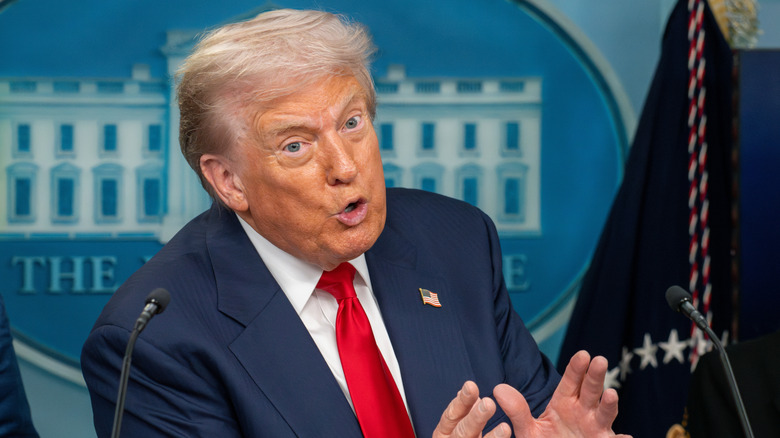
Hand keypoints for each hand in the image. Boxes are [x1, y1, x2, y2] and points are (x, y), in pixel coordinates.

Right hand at [432, 381, 510, 437]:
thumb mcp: (462, 427)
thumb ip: (466, 412)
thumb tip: (471, 394)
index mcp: (445, 433)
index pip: (452, 415)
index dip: (461, 401)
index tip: (471, 386)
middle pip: (462, 432)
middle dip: (475, 418)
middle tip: (488, 404)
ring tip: (505, 428)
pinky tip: (506, 436)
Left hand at [494, 350, 630, 436]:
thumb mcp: (528, 430)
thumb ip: (517, 410)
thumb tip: (498, 389)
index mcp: (565, 403)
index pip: (571, 382)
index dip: (576, 368)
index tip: (582, 354)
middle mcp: (583, 412)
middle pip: (590, 390)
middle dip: (595, 376)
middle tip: (599, 360)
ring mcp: (595, 429)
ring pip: (604, 413)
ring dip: (609, 404)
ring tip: (612, 394)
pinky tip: (625, 436)